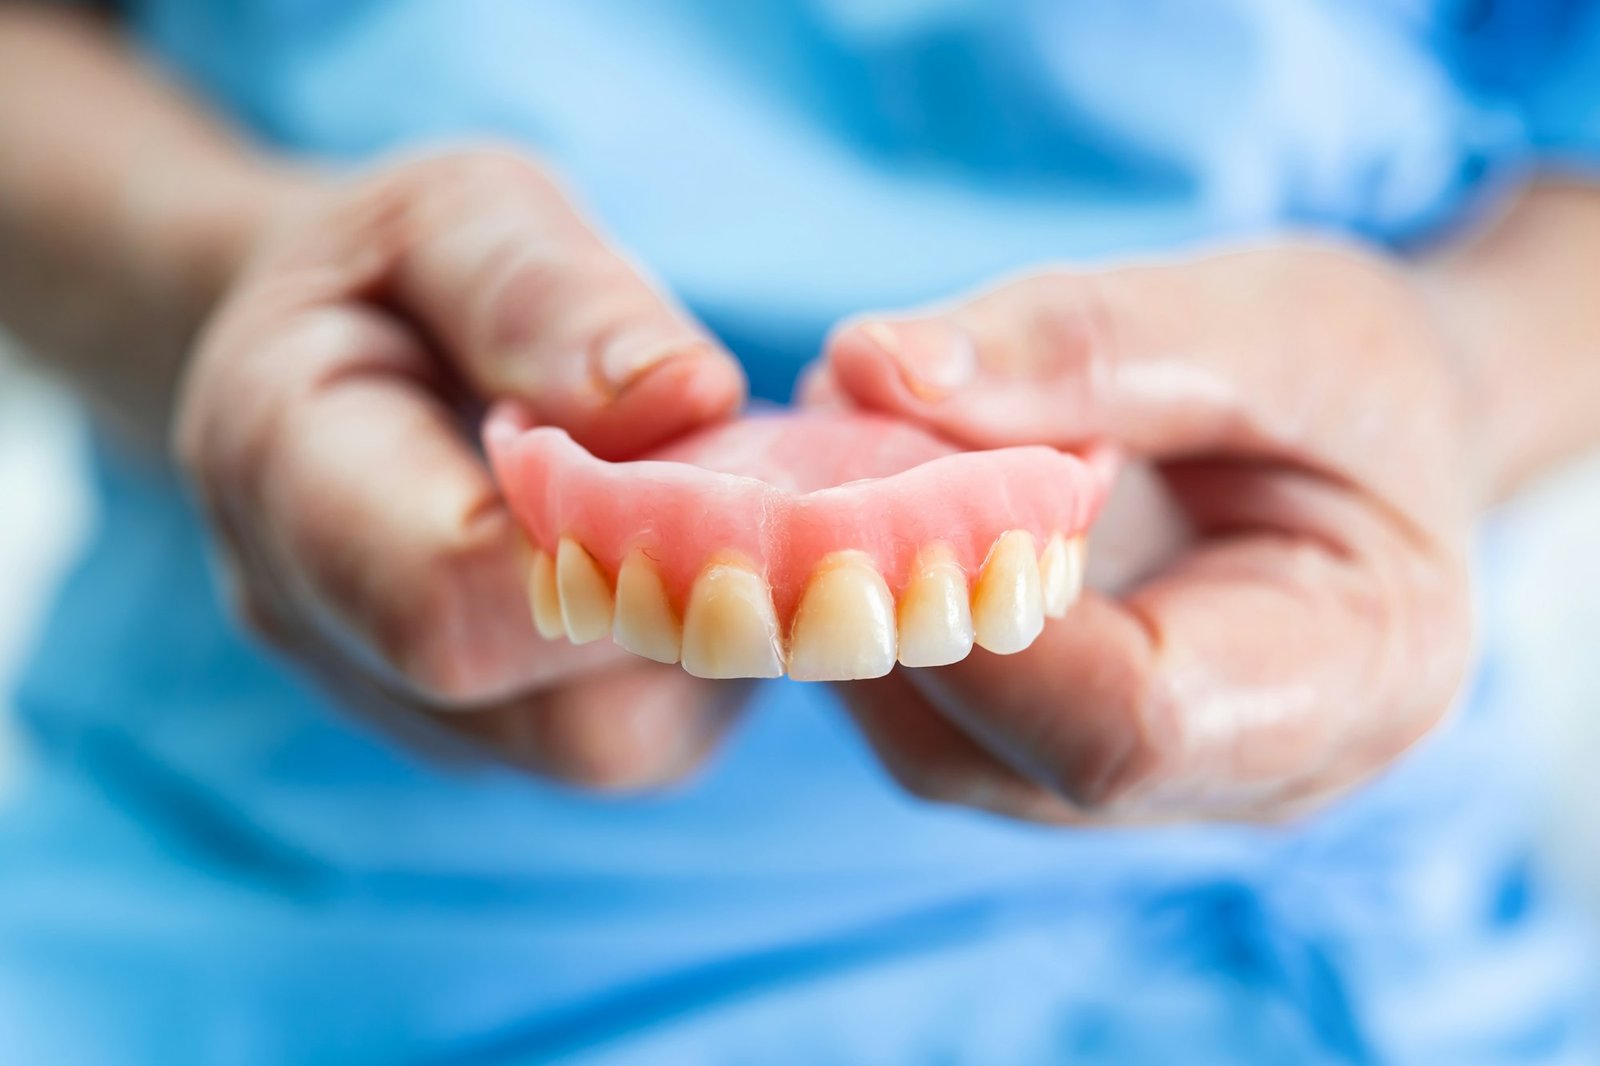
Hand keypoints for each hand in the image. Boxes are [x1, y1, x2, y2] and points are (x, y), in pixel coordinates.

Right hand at [175, 149, 749, 786]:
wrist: (333, 349)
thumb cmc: (398, 267)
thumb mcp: (460, 213)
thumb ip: (548, 294)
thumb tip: (688, 395)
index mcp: (282, 471)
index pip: (455, 596)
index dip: (622, 539)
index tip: (709, 423)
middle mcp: (331, 633)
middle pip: (562, 718)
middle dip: (694, 595)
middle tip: (751, 465)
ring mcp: (409, 710)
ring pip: (618, 747)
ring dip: (712, 628)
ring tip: (725, 495)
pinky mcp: (495, 734)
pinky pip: (633, 734)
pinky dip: (702, 649)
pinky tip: (706, 550)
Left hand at [816, 244, 1475, 821]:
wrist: (1381, 437)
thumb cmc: (1359, 376)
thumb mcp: (1272, 317)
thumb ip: (1085, 343)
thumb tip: (869, 366)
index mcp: (1348, 685)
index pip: (1128, 721)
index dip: (976, 613)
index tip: (880, 463)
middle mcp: (1234, 776)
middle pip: (1001, 750)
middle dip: (886, 594)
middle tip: (829, 434)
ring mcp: (1138, 787)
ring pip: (935, 742)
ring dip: (853, 601)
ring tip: (844, 445)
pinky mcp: (1058, 749)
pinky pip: (929, 714)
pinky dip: (868, 609)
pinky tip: (859, 498)